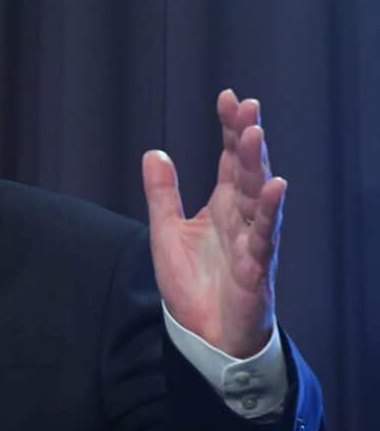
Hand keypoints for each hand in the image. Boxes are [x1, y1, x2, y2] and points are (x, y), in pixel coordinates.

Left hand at [141, 89, 285, 358]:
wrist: (204, 334)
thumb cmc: (194, 283)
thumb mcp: (166, 231)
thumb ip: (162, 194)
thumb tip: (154, 153)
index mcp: (223, 206)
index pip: (231, 159)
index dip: (230, 128)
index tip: (228, 97)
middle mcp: (243, 217)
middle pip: (248, 169)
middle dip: (247, 137)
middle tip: (246, 105)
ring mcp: (253, 240)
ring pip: (258, 195)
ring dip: (257, 164)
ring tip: (255, 133)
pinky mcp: (257, 267)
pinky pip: (265, 235)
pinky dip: (270, 211)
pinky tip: (276, 186)